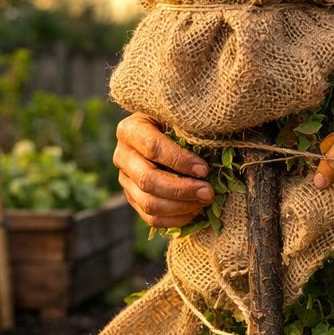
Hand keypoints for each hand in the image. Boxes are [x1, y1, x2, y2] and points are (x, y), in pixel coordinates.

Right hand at [113, 113, 213, 228]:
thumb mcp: (177, 115)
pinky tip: (195, 212)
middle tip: (208, 192)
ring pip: (148, 203)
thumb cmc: (175, 121)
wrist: (161, 132)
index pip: (153, 148)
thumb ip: (186, 125)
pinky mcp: (133, 198)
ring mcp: (125, 180)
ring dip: (181, 207)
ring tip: (204, 201)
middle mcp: (122, 156)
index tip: (204, 169)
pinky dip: (175, 219)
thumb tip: (211, 148)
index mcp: (129, 130)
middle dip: (182, 189)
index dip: (179, 161)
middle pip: (148, 180)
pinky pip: (151, 218)